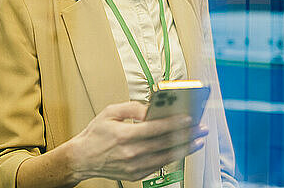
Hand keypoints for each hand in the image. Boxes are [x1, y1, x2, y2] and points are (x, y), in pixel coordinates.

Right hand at [68, 101, 207, 181]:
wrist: (82, 159)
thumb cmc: (95, 134)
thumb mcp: (110, 113)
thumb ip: (132, 108)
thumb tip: (151, 108)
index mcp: (124, 135)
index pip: (155, 129)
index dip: (174, 124)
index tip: (189, 119)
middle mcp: (131, 153)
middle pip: (164, 144)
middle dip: (186, 136)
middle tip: (200, 129)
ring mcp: (134, 166)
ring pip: (165, 157)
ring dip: (184, 148)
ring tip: (197, 140)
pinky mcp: (135, 174)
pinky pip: (158, 165)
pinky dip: (171, 158)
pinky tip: (180, 150)